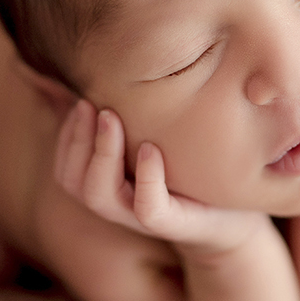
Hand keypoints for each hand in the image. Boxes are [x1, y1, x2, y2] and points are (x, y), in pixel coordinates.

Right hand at [54, 100, 271, 255]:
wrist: (233, 216)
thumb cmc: (192, 173)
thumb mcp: (159, 140)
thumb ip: (130, 120)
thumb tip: (95, 76)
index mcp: (109, 184)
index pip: (66, 165)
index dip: (66, 134)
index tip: (81, 100)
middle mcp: (119, 203)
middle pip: (72, 180)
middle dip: (76, 138)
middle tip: (90, 103)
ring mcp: (142, 216)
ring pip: (99, 196)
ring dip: (101, 154)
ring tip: (111, 117)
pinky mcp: (174, 223)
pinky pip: (148, 208)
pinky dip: (146, 179)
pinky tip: (150, 149)